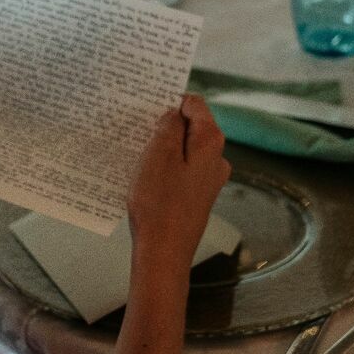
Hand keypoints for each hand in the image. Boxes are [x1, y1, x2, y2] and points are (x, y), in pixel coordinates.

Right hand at [127, 97, 230, 272]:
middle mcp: (216, 159)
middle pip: (191, 127)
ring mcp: (209, 179)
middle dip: (165, 125)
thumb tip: (174, 114)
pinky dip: (165, 167)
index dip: (170, 101)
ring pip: (184, 150)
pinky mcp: (198, 196)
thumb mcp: (158, 154)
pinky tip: (145, 175)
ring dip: (163, 147)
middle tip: (136, 127)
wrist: (163, 252)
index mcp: (210, 142)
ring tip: (136, 152)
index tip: (146, 104)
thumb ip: (169, 126)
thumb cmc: (159, 203)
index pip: (194, 104)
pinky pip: (181, 170)